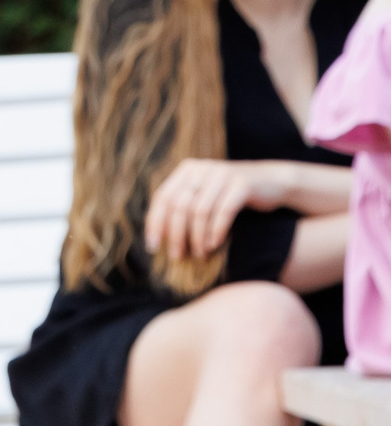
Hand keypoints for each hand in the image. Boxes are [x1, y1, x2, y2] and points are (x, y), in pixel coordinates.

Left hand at [146, 158, 300, 259]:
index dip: (155, 223)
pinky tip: (214, 246)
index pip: (162, 198)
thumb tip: (160, 237)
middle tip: (177, 256)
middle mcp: (202, 169)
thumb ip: (185, 207)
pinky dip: (216, 231)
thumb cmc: (232, 196)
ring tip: (199, 255)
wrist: (272, 183)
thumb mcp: (205, 196)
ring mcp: (222, 174)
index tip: (152, 246)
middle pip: (179, 206)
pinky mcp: (242, 184)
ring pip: (201, 210)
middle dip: (175, 235)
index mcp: (187, 170)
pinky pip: (224, 211)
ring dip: (197, 237)